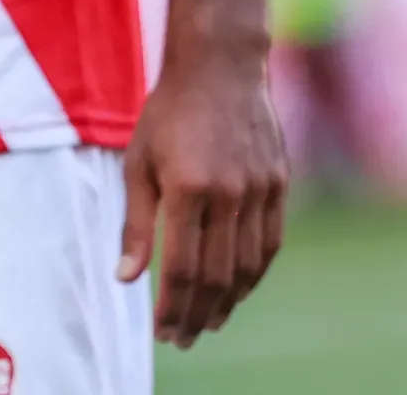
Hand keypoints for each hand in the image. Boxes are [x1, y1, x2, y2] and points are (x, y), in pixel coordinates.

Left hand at [120, 47, 288, 346]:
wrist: (221, 67)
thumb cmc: (168, 113)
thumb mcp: (138, 163)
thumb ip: (135, 223)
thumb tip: (126, 277)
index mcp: (188, 188)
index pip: (182, 268)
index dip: (172, 306)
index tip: (162, 330)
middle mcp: (229, 194)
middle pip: (217, 276)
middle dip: (198, 314)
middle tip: (182, 338)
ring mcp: (260, 191)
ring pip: (248, 267)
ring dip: (228, 302)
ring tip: (207, 322)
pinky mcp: (279, 185)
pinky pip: (269, 244)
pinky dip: (253, 275)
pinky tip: (236, 290)